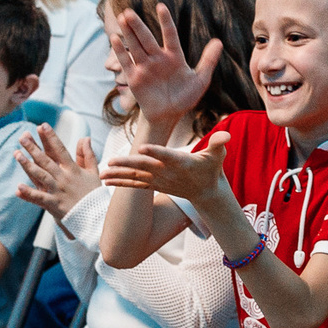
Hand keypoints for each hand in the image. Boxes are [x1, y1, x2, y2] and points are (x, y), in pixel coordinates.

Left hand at [13, 124, 100, 217]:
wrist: (96, 218)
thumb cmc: (94, 195)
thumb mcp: (93, 173)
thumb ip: (88, 155)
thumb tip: (85, 138)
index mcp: (72, 169)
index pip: (60, 149)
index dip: (51, 137)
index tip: (42, 125)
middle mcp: (63, 178)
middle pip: (46, 160)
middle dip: (34, 147)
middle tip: (23, 136)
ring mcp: (57, 191)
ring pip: (40, 175)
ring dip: (27, 164)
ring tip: (16, 154)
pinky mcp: (53, 204)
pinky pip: (39, 198)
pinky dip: (28, 194)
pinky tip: (18, 188)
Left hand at [101, 131, 228, 203]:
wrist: (206, 192)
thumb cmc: (211, 168)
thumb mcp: (217, 155)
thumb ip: (218, 144)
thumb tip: (226, 136)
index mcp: (180, 162)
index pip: (166, 155)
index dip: (155, 151)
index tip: (142, 147)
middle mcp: (167, 173)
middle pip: (145, 166)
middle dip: (127, 164)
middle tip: (110, 161)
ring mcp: (159, 180)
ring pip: (136, 177)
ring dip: (118, 175)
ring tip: (101, 174)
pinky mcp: (154, 185)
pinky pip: (135, 184)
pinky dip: (120, 182)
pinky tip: (105, 180)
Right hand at [111, 2, 219, 126]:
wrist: (168, 117)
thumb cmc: (185, 98)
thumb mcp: (200, 80)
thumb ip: (208, 61)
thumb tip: (218, 41)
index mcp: (174, 57)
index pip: (169, 35)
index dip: (165, 21)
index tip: (160, 7)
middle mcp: (158, 59)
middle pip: (147, 38)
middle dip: (138, 25)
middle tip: (129, 12)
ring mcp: (145, 67)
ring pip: (135, 47)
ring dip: (128, 33)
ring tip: (122, 17)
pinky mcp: (134, 78)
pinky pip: (126, 62)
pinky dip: (120, 51)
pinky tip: (114, 38)